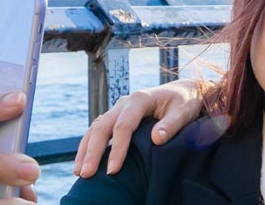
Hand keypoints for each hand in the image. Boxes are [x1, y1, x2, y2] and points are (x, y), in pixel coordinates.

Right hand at [72, 78, 206, 177]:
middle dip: (92, 152)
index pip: (123, 126)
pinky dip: (89, 145)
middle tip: (86, 175)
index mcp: (140, 99)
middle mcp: (125, 102)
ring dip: (85, 150)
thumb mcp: (184, 112)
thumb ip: (171, 125)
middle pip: (102, 127)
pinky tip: (84, 161)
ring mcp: (119, 109)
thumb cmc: (186, 102)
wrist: (184, 90)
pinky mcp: (118, 116)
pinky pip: (98, 130)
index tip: (113, 171)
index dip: (117, 149)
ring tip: (78, 172)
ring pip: (95, 128)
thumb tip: (156, 139)